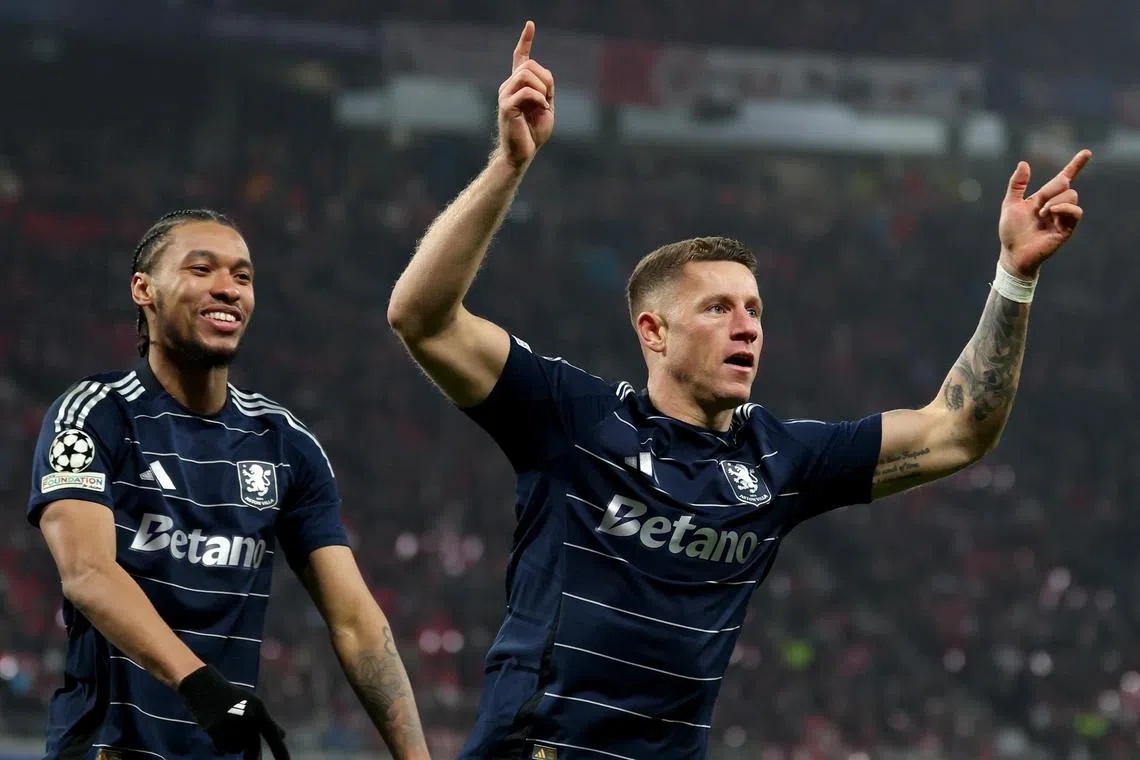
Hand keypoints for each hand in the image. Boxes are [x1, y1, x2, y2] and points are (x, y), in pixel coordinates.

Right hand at [178, 665, 289, 759]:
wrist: (206, 688)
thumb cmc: (231, 696)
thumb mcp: (253, 704)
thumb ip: (267, 722)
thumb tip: (283, 735)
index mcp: (258, 710)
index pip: (272, 734)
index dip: (280, 751)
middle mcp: (247, 717)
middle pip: (252, 746)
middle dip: (250, 754)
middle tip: (249, 754)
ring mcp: (231, 724)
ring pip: (236, 748)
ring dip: (232, 744)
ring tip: (226, 728)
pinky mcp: (215, 730)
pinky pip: (223, 749)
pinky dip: (221, 745)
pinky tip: (217, 732)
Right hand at [497, 20, 554, 167]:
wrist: (523, 152)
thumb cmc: (534, 132)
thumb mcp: (546, 105)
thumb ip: (546, 88)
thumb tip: (543, 76)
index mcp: (518, 85)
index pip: (520, 58)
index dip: (525, 40)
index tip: (530, 24)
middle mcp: (508, 86)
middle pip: (529, 65)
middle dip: (545, 79)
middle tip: (548, 98)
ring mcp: (505, 95)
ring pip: (527, 75)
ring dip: (542, 88)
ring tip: (544, 104)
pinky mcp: (506, 106)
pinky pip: (527, 91)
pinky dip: (540, 99)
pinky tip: (542, 109)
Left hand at [998, 149, 1090, 278]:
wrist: (1013, 253)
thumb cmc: (1011, 231)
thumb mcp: (1010, 204)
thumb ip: (1017, 184)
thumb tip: (1023, 163)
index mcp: (1044, 198)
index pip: (1063, 179)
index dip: (1075, 166)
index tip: (1086, 153)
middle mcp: (1056, 206)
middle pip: (1065, 186)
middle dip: (1052, 190)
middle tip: (1038, 206)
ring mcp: (1063, 217)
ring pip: (1071, 196)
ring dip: (1054, 202)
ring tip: (1041, 214)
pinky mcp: (1067, 229)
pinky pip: (1076, 212)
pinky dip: (1064, 208)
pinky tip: (1051, 213)